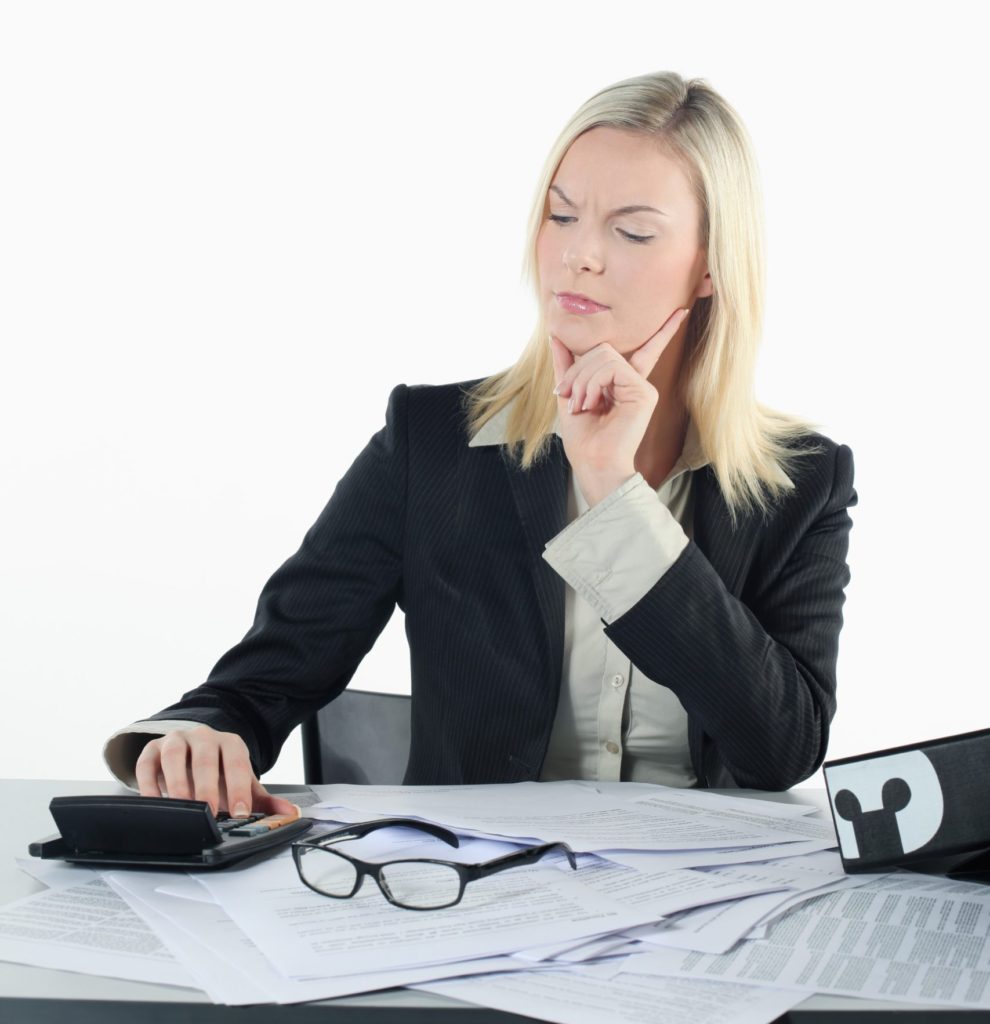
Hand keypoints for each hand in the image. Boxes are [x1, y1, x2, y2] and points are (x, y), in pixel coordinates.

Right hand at [134, 725, 296, 817]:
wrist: (190, 750)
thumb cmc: (218, 770)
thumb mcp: (240, 781)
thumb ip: (263, 798)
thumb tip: (289, 811)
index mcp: (231, 744)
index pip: (237, 763)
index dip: (239, 788)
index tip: (240, 811)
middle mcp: (204, 737)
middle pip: (205, 759)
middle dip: (207, 787)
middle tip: (209, 812)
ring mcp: (177, 740)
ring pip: (175, 755)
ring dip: (177, 782)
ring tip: (182, 806)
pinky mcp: (152, 748)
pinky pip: (146, 762)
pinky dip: (147, 782)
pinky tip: (153, 801)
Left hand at [549, 307, 689, 504]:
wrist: (594, 465)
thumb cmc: (583, 439)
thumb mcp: (568, 395)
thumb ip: (566, 365)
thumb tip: (556, 337)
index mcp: (623, 384)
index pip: (642, 350)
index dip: (662, 331)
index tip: (682, 312)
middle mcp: (636, 382)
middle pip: (604, 349)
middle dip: (577, 369)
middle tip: (566, 395)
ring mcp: (642, 386)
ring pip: (606, 354)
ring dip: (581, 378)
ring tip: (580, 404)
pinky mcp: (644, 392)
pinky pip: (612, 366)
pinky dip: (592, 382)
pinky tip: (591, 403)